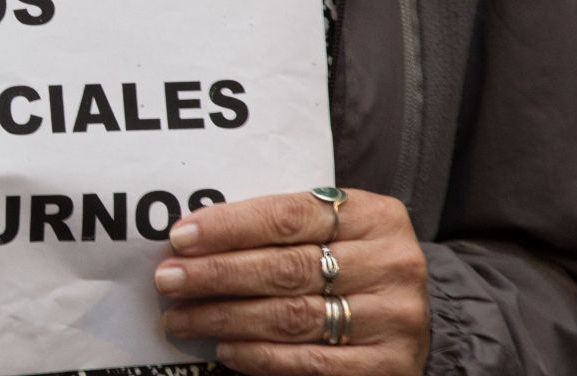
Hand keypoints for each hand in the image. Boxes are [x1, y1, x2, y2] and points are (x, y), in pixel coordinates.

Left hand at [154, 189, 428, 374]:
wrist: (408, 321)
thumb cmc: (351, 265)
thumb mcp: (333, 231)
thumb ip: (282, 227)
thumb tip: (195, 238)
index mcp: (375, 215)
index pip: (290, 216)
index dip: (230, 226)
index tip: (180, 237)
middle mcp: (393, 263)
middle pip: (286, 267)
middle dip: (217, 273)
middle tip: (168, 279)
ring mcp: (394, 318)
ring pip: (291, 316)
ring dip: (225, 317)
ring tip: (180, 318)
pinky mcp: (388, 366)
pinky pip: (309, 362)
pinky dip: (259, 356)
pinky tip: (224, 348)